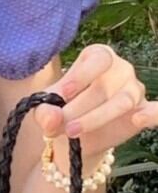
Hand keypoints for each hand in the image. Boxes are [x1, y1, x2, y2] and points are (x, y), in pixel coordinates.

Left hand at [33, 43, 154, 162]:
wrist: (77, 135)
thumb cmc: (63, 109)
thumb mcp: (48, 108)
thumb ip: (45, 111)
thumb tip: (51, 118)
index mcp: (98, 57)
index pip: (97, 60)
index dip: (80, 75)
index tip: (62, 94)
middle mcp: (120, 69)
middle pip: (104, 85)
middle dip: (78, 106)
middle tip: (59, 124)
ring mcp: (134, 90)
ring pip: (122, 101)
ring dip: (96, 117)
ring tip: (72, 131)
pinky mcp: (144, 111)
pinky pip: (155, 110)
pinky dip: (152, 114)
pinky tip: (139, 119)